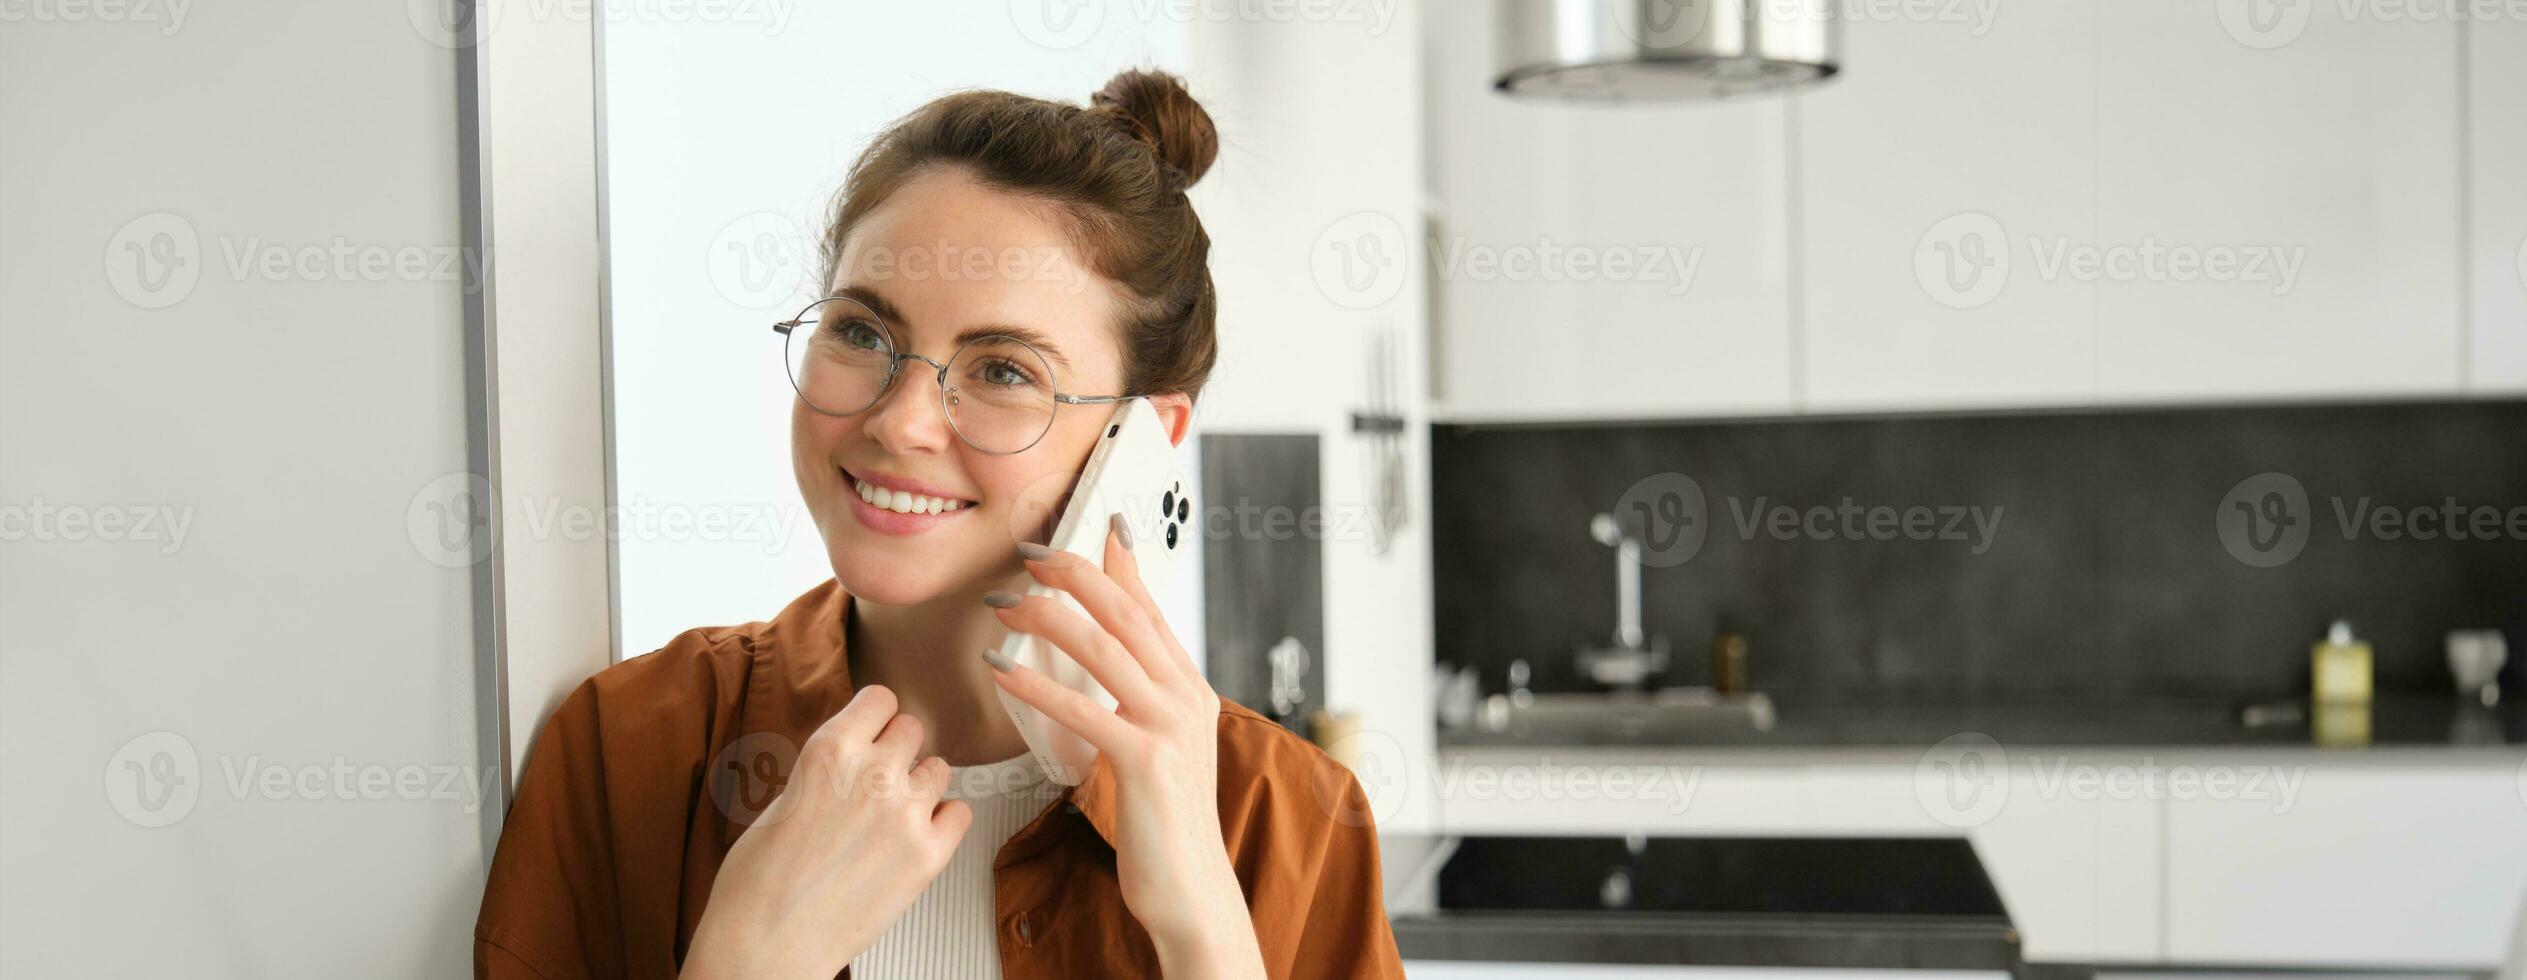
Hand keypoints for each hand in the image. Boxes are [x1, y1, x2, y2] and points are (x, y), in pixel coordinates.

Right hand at [681, 686, 971, 979]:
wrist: (766, 946)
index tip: (874, 732)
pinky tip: (914, 838)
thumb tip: (854, 760)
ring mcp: (906, 813)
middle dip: (897, 752)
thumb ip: (828, 772)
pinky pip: (960, 813)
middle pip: (913, 730)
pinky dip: (943, 823)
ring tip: (891, 817)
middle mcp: (872, 773)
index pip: (881, 700)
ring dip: (920, 787)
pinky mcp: (928, 855)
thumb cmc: (758, 885)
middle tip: (879, 781)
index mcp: (829, 751)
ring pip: (939, 770)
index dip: (876, 719)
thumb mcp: (782, 801)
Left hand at [984, 514, 1264, 976]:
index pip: (1151, 607)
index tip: (1092, 525)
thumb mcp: (1158, 744)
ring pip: (1104, 649)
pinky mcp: (1146, 761)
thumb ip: (1136, 697)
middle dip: (1074, 573)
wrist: (1191, 887)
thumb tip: (1104, 658)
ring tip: (1004, 605)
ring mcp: (1170, 726)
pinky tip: (1004, 671)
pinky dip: (1038, 685)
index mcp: (1189, 688)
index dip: (1119, 563)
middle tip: (1028, 553)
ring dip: (1047, 618)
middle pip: (1126, 612)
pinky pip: (1083, 709)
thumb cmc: (1165, 820)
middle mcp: (1186, 696)